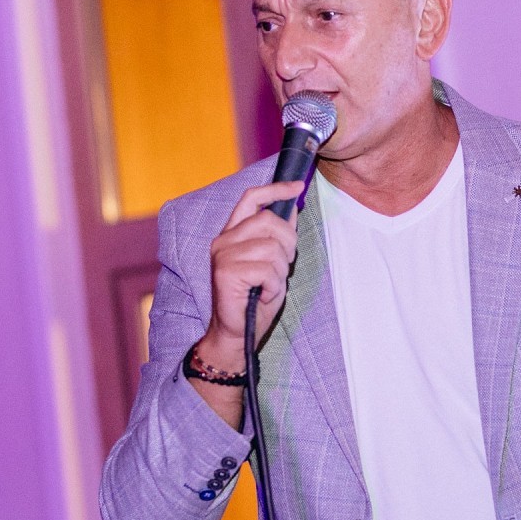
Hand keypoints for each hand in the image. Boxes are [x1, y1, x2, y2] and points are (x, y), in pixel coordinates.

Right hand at [196, 180, 305, 370]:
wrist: (237, 333)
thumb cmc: (255, 299)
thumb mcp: (272, 262)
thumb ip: (277, 236)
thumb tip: (292, 208)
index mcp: (232, 233)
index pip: (251, 198)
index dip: (276, 189)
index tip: (298, 186)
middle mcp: (223, 240)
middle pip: (270, 221)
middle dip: (288, 244)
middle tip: (282, 267)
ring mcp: (222, 255)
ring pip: (272, 247)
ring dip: (280, 271)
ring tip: (269, 285)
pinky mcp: (226, 272)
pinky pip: (267, 269)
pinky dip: (273, 285)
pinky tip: (264, 294)